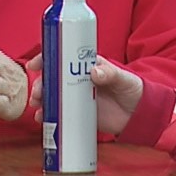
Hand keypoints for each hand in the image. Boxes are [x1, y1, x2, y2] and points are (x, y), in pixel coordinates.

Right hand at [29, 55, 144, 134]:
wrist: (140, 116)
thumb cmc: (133, 90)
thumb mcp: (124, 79)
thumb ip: (111, 74)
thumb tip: (94, 71)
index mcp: (87, 66)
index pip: (63, 57)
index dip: (47, 58)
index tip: (36, 64)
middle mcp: (78, 80)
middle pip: (53, 78)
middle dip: (41, 83)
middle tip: (38, 92)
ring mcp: (77, 97)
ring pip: (53, 95)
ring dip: (41, 98)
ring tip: (38, 106)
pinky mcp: (78, 113)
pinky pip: (59, 112)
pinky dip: (48, 114)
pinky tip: (42, 117)